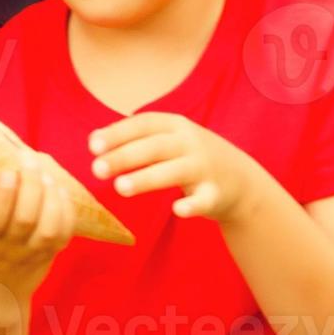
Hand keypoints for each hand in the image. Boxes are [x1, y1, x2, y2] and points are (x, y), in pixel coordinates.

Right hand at [0, 156, 78, 299]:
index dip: (4, 194)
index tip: (8, 171)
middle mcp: (4, 250)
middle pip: (25, 219)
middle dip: (31, 185)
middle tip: (30, 159)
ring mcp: (30, 255)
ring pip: (48, 228)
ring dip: (51, 196)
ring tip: (47, 175)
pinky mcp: (49, 257)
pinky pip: (64, 234)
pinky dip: (66, 209)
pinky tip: (60, 190)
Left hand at [90, 112, 278, 221]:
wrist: (241, 180)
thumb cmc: (189, 157)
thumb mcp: (167, 139)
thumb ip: (134, 139)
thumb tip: (93, 142)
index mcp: (175, 125)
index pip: (143, 124)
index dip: (118, 133)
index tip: (92, 146)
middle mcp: (190, 143)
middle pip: (153, 147)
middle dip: (124, 157)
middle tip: (97, 169)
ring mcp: (205, 168)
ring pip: (173, 172)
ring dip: (146, 178)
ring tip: (120, 187)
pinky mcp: (216, 194)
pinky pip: (203, 200)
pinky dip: (192, 205)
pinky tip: (177, 210)